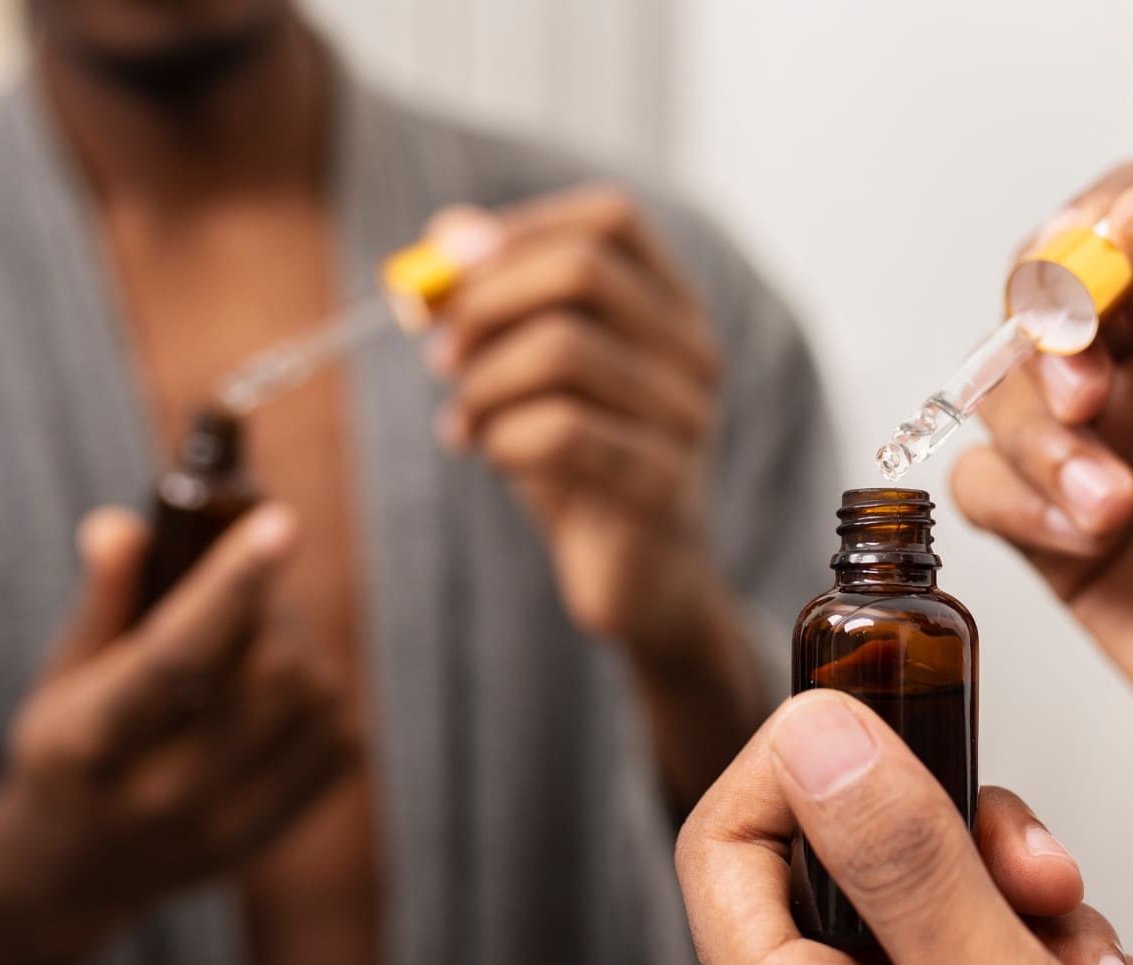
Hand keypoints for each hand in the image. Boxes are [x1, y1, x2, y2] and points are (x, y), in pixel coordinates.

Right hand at [0, 505, 349, 945]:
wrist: (74, 872)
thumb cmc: (68, 748)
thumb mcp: (61, 677)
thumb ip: (104, 601)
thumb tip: (123, 525)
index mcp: (93, 743)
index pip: (177, 657)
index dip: (232, 587)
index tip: (279, 523)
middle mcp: (164, 792)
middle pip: (266, 677)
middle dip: (272, 609)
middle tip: (251, 585)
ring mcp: (225, 825)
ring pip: (313, 705)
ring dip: (301, 649)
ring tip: (257, 640)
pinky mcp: (272, 835)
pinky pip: (339, 742)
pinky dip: (322, 699)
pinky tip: (276, 692)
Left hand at [423, 186, 726, 650]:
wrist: (638, 576)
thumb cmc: (580, 462)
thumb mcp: (530, 371)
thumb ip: (496, 298)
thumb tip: (449, 231)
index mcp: (672, 308)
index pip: (613, 220)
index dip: (522, 231)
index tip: (452, 273)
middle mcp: (693, 351)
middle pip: (583, 270)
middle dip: (486, 303)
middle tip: (439, 354)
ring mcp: (689, 417)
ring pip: (563, 349)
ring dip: (483, 382)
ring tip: (461, 422)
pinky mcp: (665, 484)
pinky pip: (563, 432)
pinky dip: (504, 438)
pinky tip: (491, 456)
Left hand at [676, 691, 1132, 964]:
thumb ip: (911, 868)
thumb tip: (823, 733)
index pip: (728, 843)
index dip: (798, 761)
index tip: (895, 718)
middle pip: (856, 856)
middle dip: (964, 840)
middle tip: (1039, 874)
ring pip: (951, 901)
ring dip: (1042, 911)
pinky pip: (1015, 960)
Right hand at [954, 164, 1132, 836]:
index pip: (1130, 215)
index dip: (1086, 235)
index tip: (1083, 296)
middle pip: (1041, 299)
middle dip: (1044, 346)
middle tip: (1087, 404)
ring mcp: (1104, 454)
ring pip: (1002, 395)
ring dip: (1034, 442)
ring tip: (1107, 507)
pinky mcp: (1062, 538)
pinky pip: (987, 488)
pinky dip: (1015, 505)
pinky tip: (1085, 540)